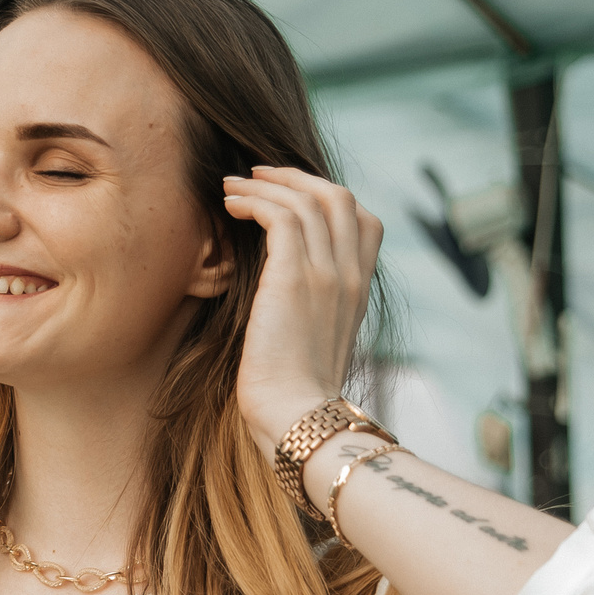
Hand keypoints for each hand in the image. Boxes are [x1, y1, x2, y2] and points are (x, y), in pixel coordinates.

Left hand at [219, 166, 383, 455]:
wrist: (298, 419)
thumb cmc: (295, 394)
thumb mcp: (314, 344)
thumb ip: (311, 310)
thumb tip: (283, 298)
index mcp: (359, 290)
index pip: (363, 220)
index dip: (325, 197)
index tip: (287, 197)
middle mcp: (350, 275)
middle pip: (337, 196)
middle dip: (294, 176)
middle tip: (256, 175)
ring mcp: (327, 273)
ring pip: (306, 197)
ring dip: (264, 183)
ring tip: (231, 186)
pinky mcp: (295, 278)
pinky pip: (280, 214)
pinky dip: (253, 200)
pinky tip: (230, 206)